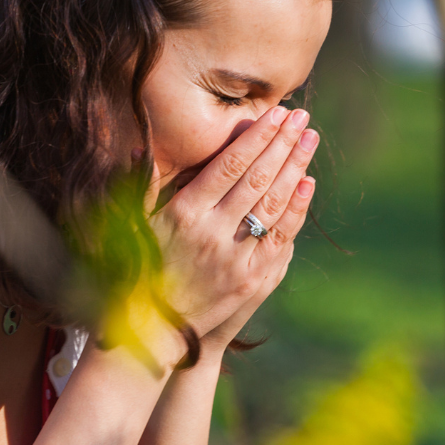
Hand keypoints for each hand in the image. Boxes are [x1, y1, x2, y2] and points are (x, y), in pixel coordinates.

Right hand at [143, 106, 319, 355]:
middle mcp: (212, 232)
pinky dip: (296, 209)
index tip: (276, 113)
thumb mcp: (134, 225)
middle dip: (283, 143)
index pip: (230, 164)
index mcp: (184, 212)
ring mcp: (235, 258)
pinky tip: (307, 183)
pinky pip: (280, 238)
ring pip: (273, 204)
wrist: (155, 330)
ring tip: (309, 139)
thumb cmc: (141, 270)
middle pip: (257, 178)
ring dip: (295, 167)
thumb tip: (139, 146)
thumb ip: (142, 184)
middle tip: (301, 116)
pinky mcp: (251, 281)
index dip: (256, 136)